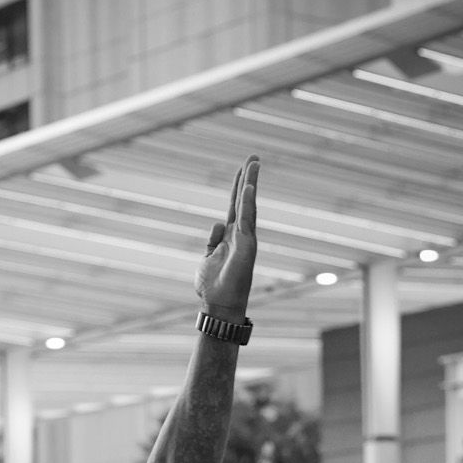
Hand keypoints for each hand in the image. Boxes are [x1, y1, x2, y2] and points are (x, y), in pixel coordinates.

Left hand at [195, 156, 258, 319]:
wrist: (219, 306)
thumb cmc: (213, 287)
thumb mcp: (207, 259)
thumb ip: (212, 241)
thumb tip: (217, 223)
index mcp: (231, 236)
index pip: (235, 206)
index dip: (237, 186)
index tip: (242, 168)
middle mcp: (241, 235)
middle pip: (244, 200)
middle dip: (249, 178)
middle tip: (254, 157)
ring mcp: (246, 239)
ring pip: (248, 205)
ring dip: (251, 183)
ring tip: (254, 163)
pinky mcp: (247, 246)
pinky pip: (247, 219)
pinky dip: (248, 203)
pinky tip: (249, 186)